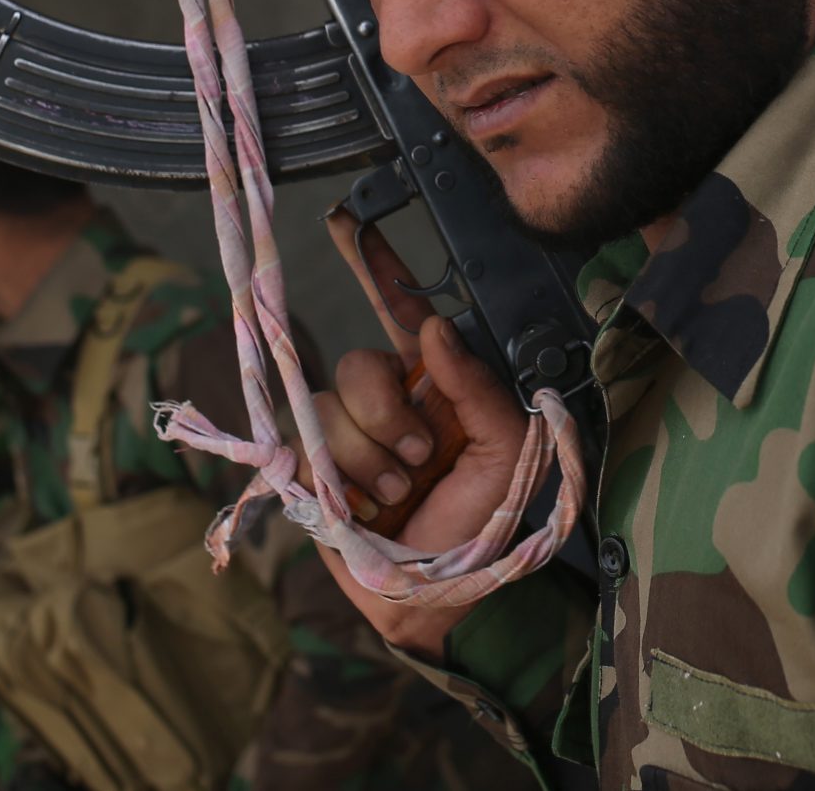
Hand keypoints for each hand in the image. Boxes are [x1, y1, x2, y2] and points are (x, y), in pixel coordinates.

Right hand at [311, 215, 532, 653]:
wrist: (440, 594)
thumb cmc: (483, 523)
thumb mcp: (506, 452)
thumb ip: (477, 387)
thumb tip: (433, 328)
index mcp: (438, 387)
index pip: (404, 315)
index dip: (377, 268)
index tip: (351, 221)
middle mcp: (390, 401)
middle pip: (361, 361)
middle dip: (390, 410)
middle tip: (424, 455)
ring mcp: (348, 434)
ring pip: (333, 404)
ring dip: (372, 454)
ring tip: (402, 492)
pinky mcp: (312, 467)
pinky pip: (308, 441)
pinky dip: (345, 473)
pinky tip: (367, 503)